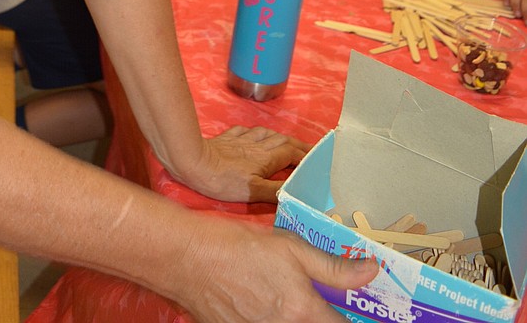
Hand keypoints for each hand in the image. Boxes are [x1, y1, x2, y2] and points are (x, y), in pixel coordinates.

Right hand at [171, 219, 377, 322]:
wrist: (190, 259)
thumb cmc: (240, 246)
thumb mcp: (291, 246)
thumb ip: (333, 265)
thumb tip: (371, 271)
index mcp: (302, 311)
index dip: (357, 319)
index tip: (368, 312)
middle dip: (324, 315)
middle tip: (324, 302)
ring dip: (297, 315)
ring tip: (283, 294)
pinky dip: (272, 316)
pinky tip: (263, 300)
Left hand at [174, 125, 309, 202]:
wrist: (194, 162)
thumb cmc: (223, 181)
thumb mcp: (253, 192)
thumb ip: (277, 190)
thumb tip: (299, 189)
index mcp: (267, 157)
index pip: (293, 153)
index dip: (306, 156)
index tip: (319, 159)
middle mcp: (258, 145)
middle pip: (283, 141)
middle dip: (298, 145)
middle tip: (309, 151)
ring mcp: (242, 139)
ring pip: (267, 134)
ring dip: (280, 137)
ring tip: (286, 143)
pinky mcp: (228, 138)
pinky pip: (248, 131)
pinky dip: (258, 133)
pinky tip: (255, 136)